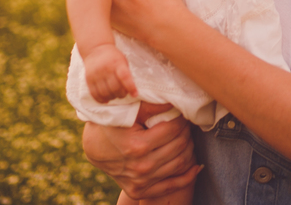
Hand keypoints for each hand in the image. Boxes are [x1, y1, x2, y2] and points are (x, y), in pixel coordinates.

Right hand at [83, 102, 200, 199]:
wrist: (94, 147)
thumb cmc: (112, 123)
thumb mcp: (129, 111)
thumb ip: (152, 105)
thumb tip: (175, 100)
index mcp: (137, 146)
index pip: (174, 130)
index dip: (182, 119)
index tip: (182, 113)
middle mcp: (140, 167)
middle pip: (180, 146)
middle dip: (187, 131)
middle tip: (186, 123)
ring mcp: (140, 181)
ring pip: (180, 164)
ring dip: (189, 148)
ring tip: (187, 137)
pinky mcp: (139, 190)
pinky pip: (171, 186)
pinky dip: (187, 177)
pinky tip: (196, 166)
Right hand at [84, 44, 136, 102]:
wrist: (96, 49)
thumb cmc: (113, 57)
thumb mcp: (123, 61)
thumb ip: (126, 74)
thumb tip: (131, 90)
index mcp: (117, 63)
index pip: (125, 77)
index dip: (131, 87)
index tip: (135, 94)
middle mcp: (106, 69)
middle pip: (115, 88)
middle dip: (122, 94)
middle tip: (123, 93)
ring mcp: (96, 74)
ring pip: (105, 93)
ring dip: (112, 97)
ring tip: (115, 95)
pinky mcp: (89, 79)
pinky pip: (95, 94)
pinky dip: (102, 100)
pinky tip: (107, 99)